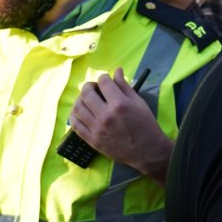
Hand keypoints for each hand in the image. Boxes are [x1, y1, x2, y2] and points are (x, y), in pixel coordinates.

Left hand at [69, 67, 171, 181]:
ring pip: (77, 107)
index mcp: (119, 104)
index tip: (106, 81)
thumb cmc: (146, 124)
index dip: (104, 78)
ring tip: (86, 99)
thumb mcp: (139, 102)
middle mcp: (106, 115)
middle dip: (89, 86)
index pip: (103, 82)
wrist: (147, 150)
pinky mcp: (92, 140)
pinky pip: (75, 125)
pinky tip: (80, 112)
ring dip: (80, 99)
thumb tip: (117, 70)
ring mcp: (97, 128)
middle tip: (94, 88)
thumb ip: (125, 86)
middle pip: (86, 93)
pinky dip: (74, 115)